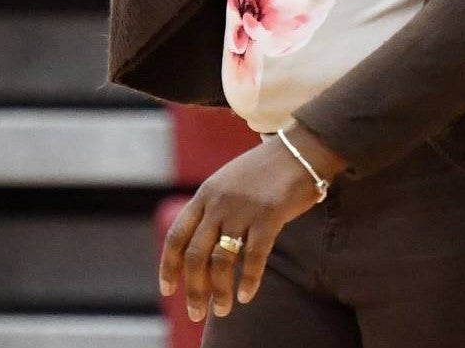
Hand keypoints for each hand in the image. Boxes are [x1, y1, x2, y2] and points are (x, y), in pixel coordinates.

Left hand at [157, 127, 343, 321]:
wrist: (297, 152)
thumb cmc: (262, 172)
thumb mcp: (226, 184)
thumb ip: (211, 210)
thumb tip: (200, 247)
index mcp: (203, 195)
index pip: (176, 236)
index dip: (169, 266)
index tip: (167, 290)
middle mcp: (217, 204)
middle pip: (195, 254)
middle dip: (194, 288)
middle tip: (197, 313)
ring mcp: (242, 210)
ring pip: (222, 260)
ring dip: (220, 290)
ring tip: (222, 310)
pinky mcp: (269, 217)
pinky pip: (254, 256)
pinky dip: (249, 280)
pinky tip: (246, 296)